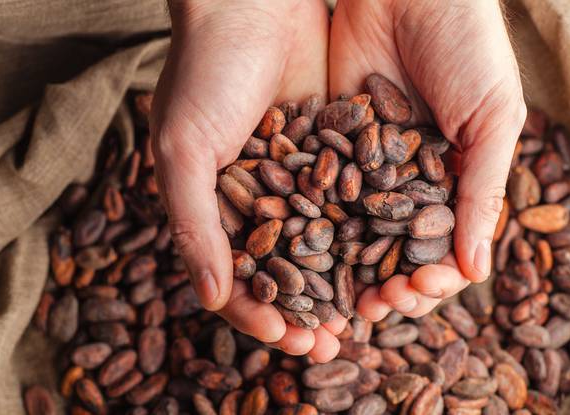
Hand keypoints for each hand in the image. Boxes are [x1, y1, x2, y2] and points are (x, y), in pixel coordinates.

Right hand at [150, 0, 345, 360]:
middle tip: (332, 344)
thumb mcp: (183, 151)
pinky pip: (348, 201)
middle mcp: (255, 198)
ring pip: (320, 243)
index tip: (286, 339)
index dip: (257, 312)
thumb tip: (209, 298)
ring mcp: (295, 177)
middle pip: (281, 269)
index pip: (234, 275)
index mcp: (212, 206)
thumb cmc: (203, 73)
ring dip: (339, 281)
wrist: (251, 3)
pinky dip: (364, 233)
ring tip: (364, 315)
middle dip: (305, 309)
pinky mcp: (331, 150)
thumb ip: (193, 225)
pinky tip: (385, 260)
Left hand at [330, 0, 526, 318]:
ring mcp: (362, 166)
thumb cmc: (467, 47)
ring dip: (343, 268)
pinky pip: (318, 190)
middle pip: (390, 250)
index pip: (439, 248)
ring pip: (351, 231)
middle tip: (369, 308)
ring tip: (334, 298)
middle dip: (383, 283)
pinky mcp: (327, 143)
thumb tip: (476, 271)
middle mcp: (403, 181)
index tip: (413, 295)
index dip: (429, 279)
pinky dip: (311, 222)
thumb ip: (481, 192)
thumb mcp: (492, 117)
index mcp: (451, 182)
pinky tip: (300, 250)